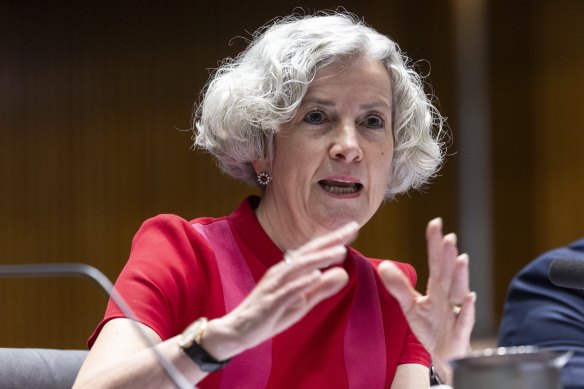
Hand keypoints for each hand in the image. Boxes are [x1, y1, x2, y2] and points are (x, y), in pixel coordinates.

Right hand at [205, 221, 358, 359]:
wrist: (237, 331)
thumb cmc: (270, 314)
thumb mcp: (301, 302)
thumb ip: (321, 288)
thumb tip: (344, 272)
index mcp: (290, 270)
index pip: (314, 251)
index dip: (333, 239)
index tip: (353, 228)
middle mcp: (282, 272)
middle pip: (308, 252)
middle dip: (330, 240)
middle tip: (352, 227)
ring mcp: (274, 286)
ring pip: (298, 267)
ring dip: (319, 258)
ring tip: (340, 250)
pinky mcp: (269, 303)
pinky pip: (286, 291)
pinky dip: (301, 282)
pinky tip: (316, 275)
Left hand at [377, 218, 474, 384]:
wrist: (444, 357)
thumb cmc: (431, 329)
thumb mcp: (411, 306)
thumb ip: (399, 286)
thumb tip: (383, 265)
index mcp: (437, 289)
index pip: (435, 263)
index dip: (435, 244)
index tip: (435, 223)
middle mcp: (448, 298)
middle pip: (447, 274)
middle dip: (448, 256)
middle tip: (449, 236)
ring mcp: (455, 314)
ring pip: (459, 292)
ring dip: (460, 276)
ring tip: (460, 259)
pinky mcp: (460, 332)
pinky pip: (465, 320)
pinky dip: (467, 309)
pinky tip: (469, 298)